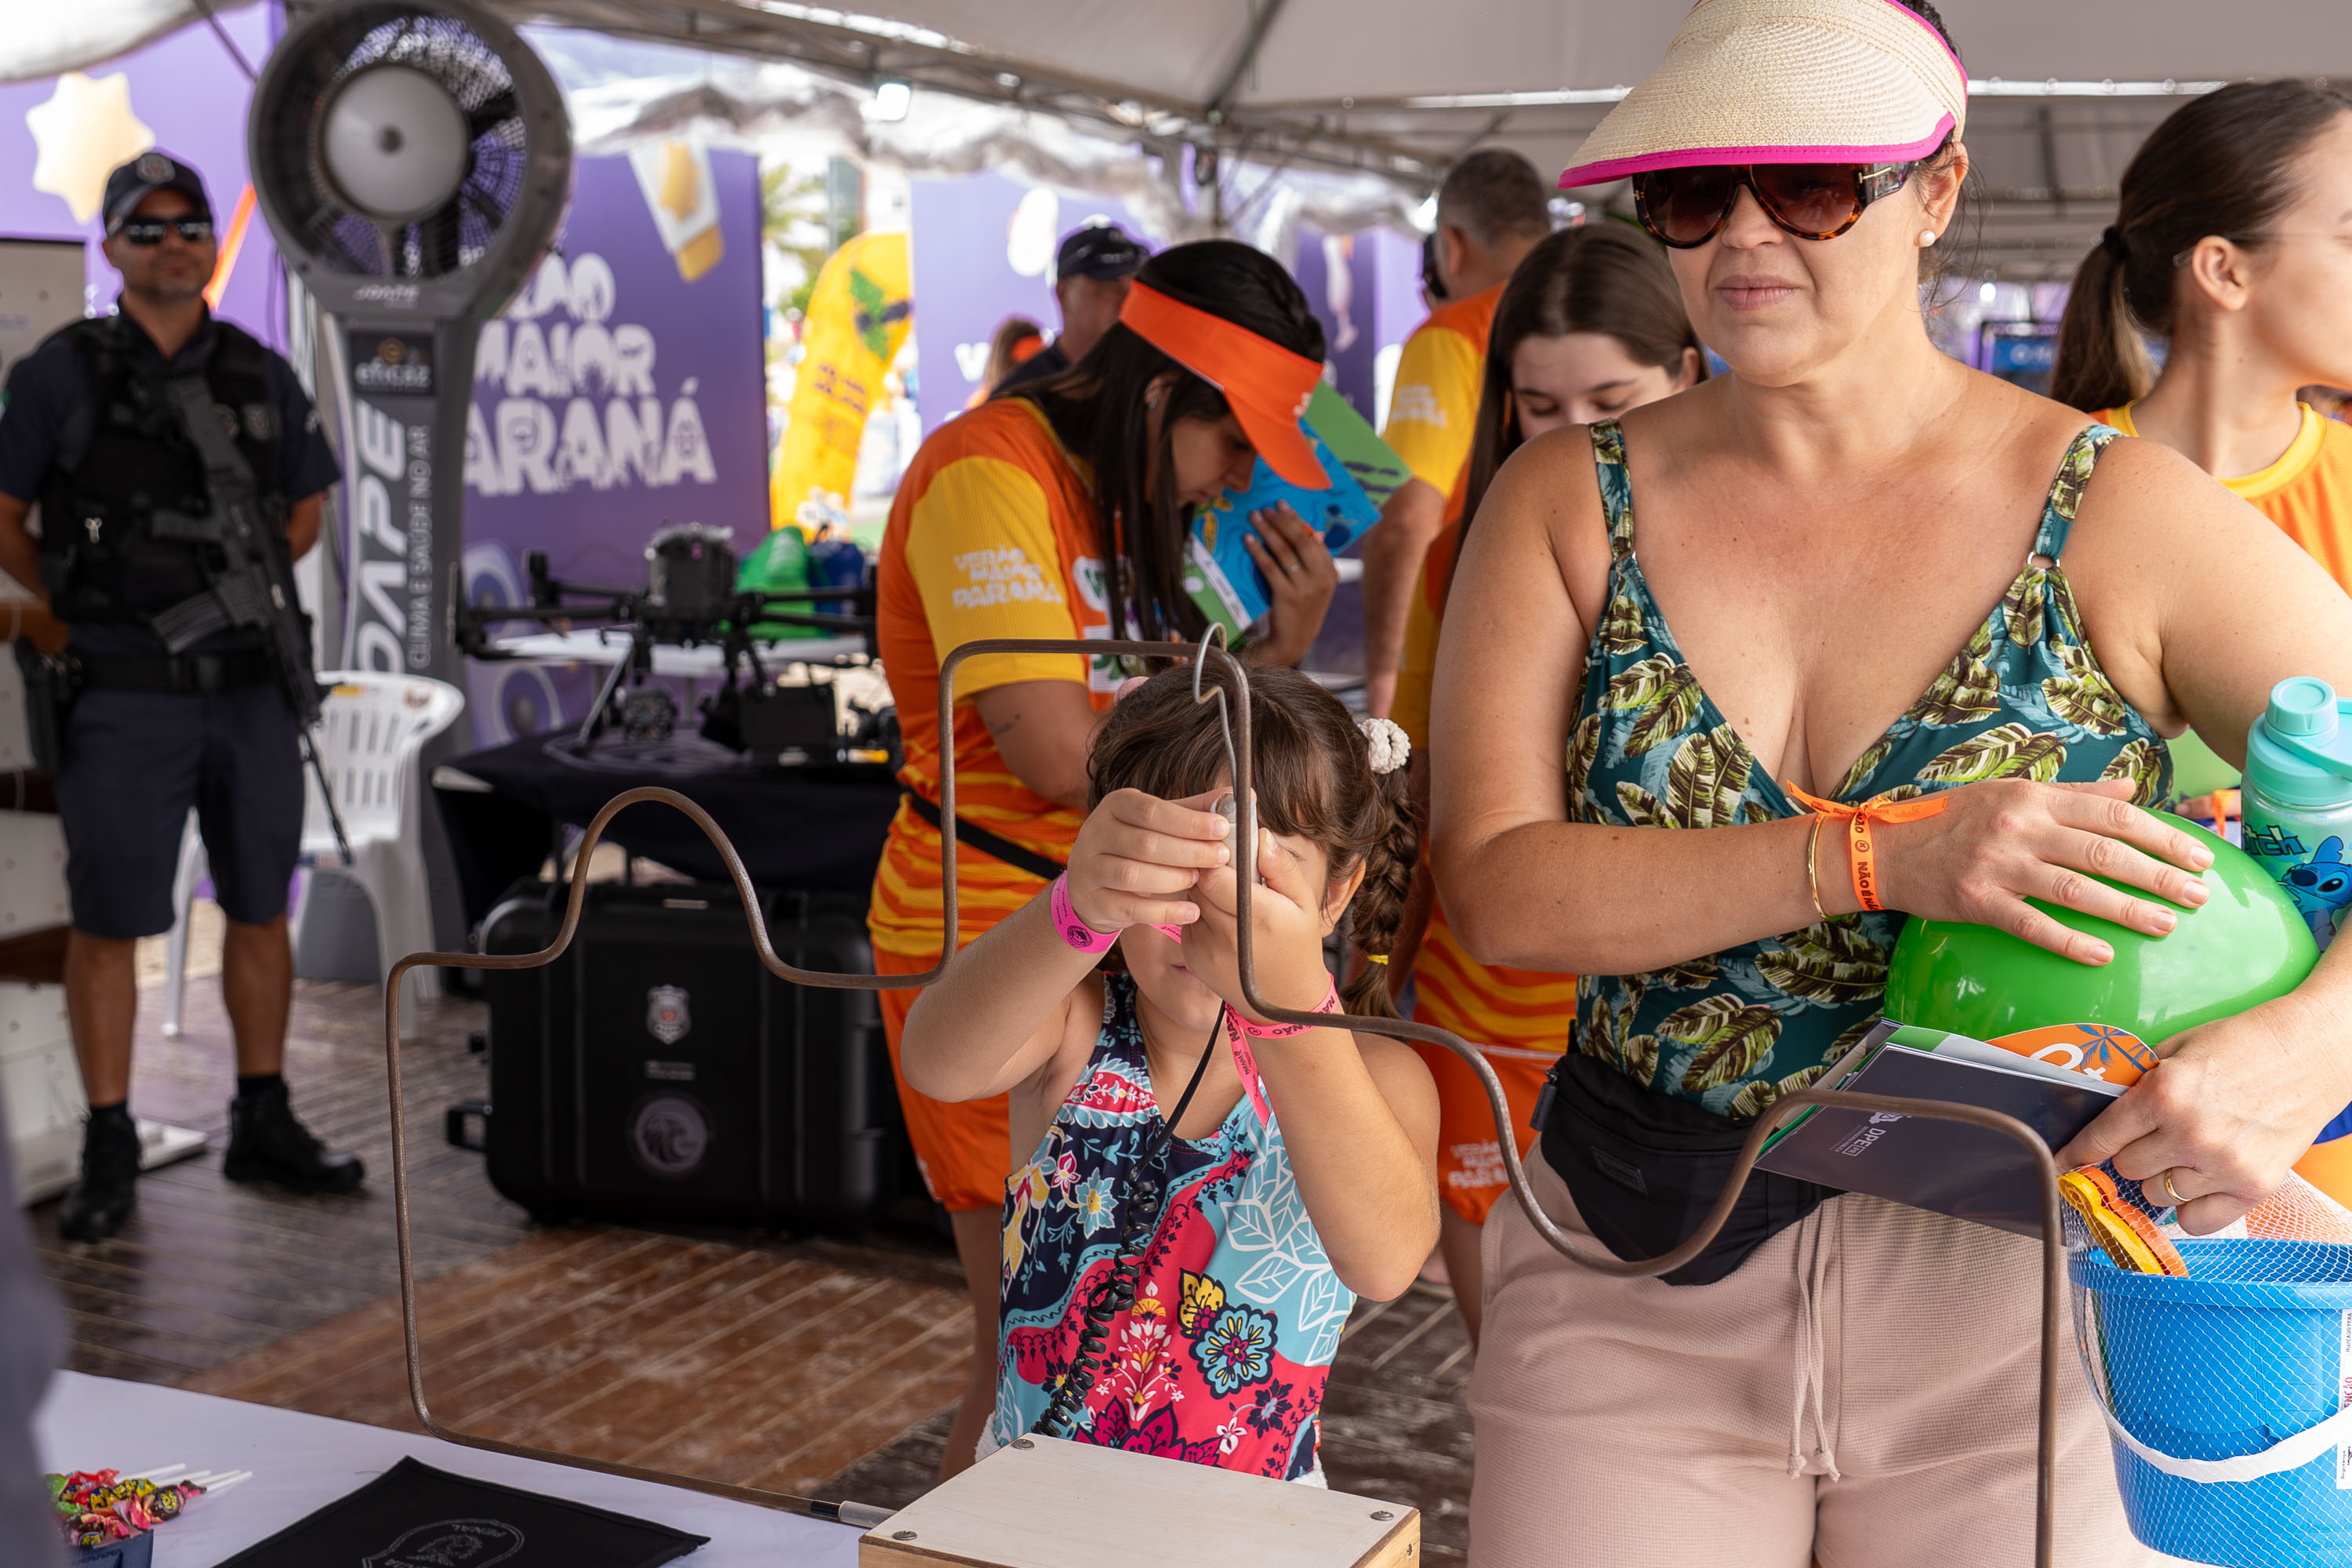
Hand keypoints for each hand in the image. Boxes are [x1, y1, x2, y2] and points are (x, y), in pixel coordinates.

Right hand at [1064, 788, 1230, 933]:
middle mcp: (1097, 833)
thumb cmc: (1136, 846)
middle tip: (1220, 857)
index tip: (1222, 828)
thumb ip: (1196, 810)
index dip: (1189, 821)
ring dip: (1174, 878)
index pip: (1151, 810)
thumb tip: (1241, 797)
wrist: (1092, 884)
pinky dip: (1164, 912)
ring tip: (1200, 880)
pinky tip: (1191, 912)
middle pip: (1145, 843)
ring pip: (1133, 875)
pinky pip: (1130, 908)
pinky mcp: (1093, 900)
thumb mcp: (1160, 822)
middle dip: (1189, 852)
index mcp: (1116, 805)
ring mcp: (1090, 868)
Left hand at [1185, 812, 1336, 1024]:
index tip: (1225, 847)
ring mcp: (1206, 948)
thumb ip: (1282, 868)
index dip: (1215, 856)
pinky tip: (1220, 916)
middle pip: (1197, 883)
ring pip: (1189, 899)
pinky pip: (1188, 919)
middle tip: (1223, 863)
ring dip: (1202, 889)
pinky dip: (1199, 911)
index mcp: (1259, 917)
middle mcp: (1228, 935)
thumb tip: (1260, 836)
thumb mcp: (1304, 903)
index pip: (1214, 874)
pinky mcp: (1192, 957)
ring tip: (1225, 891)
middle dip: (1207, 869)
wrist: (1285, 1000)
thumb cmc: (1298, 944)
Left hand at [1243, 504, 1337, 667]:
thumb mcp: (1314, 587)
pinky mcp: (1287, 596)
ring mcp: (1306, 588)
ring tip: (1256, 518)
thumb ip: (1313, 562)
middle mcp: (1322, 579)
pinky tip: (1248, 540)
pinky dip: (1258, 551)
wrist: (1292, 643)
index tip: (1283, 506)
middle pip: (1301, 541)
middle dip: (1283, 521)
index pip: (1314, 539)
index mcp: (1331, 573)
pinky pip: (1270, 567)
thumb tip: (1312, 532)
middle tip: (1268, 508)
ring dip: (1268, 531)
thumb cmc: (1300, 610)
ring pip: (1284, 551)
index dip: (1297, 520)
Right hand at [1871, 778, 2212, 962]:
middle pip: (2104, 851)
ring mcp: (1998, 865)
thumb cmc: (1955, 820)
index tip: (2199, 856)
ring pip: (2076, 888)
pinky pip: (2031, 924)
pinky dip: (2069, 940)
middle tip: (2198, 897)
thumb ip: (2074, 794)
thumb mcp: (2013, 793)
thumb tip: (2130, 791)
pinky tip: (2102, 955)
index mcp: (2034, 798)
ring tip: (2165, 926)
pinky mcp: (1977, 901)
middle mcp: (2020, 828)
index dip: (2162, 836)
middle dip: (2159, 875)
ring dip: (2126, 909)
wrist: (1886, 849)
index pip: (2113, 815)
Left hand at [2056, 992, 2351, 1232]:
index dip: (2076, 1153)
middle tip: (2152, 1137)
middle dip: (2131, 1153)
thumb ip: (2140, 1087)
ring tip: (2186, 1151)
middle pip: (2127, 1169)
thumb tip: (2104, 1119)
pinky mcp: (2254, 1187)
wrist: (2311, 1052)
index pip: (2101, 1138)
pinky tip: (2200, 1181)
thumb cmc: (2242, 1045)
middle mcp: (2190, 1134)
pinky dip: (2190, 1207)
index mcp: (2164, 1095)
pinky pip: (2196, 1221)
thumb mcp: (2177, 1052)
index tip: (2063, 1164)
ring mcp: (2223, 1165)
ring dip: (2161, 1177)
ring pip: (2157, 1195)